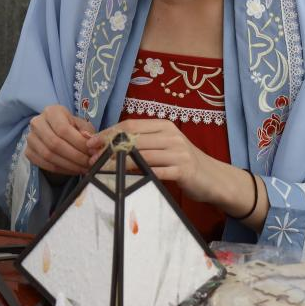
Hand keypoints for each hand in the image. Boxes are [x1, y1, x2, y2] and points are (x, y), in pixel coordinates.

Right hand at [24, 105, 96, 174]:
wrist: (53, 132)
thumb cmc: (70, 127)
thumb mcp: (81, 125)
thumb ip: (90, 134)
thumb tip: (95, 144)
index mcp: (52, 111)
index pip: (63, 129)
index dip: (79, 143)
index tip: (92, 152)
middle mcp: (37, 123)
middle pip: (55, 144)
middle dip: (75, 156)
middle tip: (89, 164)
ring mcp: (30, 138)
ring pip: (49, 156)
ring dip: (69, 165)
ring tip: (83, 168)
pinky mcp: (28, 152)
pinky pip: (44, 164)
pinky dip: (61, 170)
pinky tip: (73, 170)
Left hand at [88, 118, 219, 201]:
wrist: (213, 178)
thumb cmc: (182, 162)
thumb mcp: (164, 146)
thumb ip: (142, 142)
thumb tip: (108, 143)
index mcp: (164, 125)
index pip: (130, 125)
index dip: (108, 133)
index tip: (91, 143)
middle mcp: (172, 135)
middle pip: (133, 139)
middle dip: (108, 149)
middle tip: (91, 159)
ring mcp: (178, 152)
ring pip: (140, 156)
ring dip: (117, 164)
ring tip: (100, 170)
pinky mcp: (183, 170)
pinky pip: (154, 172)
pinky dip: (136, 175)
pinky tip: (122, 180)